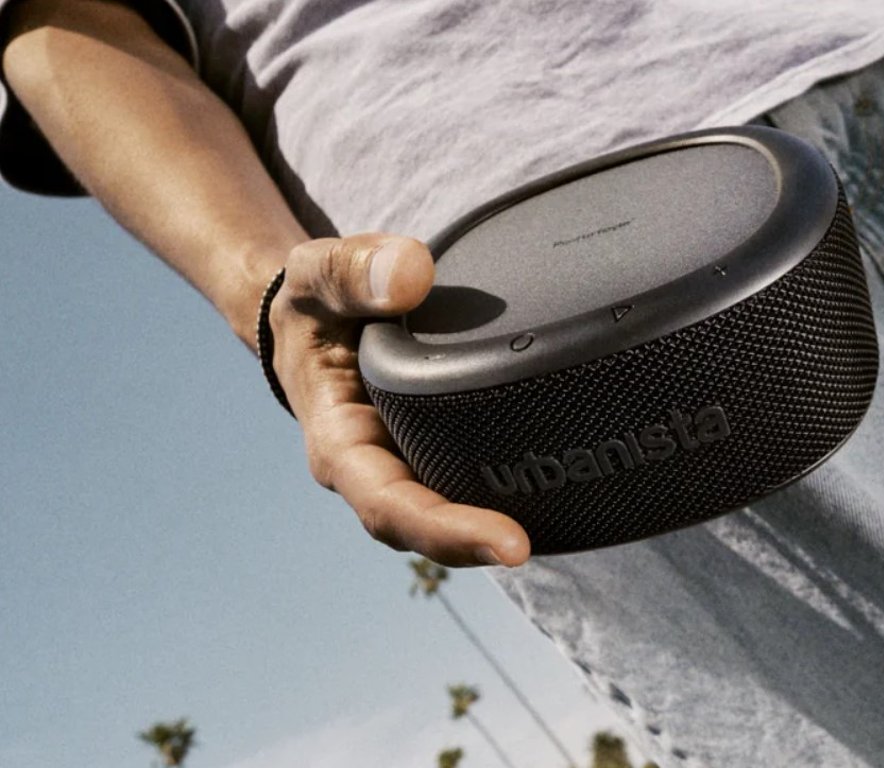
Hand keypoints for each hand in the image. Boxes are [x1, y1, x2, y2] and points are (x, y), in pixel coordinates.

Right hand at [268, 234, 531, 567]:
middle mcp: (376, 468)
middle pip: (424, 527)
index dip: (446, 531)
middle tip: (530, 547)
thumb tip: (412, 273)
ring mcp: (409, 462)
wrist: (316, 316)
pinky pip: (472, 479)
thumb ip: (350, 270)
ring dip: (499, 524)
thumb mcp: (312, 275)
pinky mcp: (437, 448)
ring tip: (567, 520)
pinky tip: (564, 484)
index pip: (389, 506)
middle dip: (474, 543)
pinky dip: (512, 487)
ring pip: (453, 511)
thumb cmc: (316, 301)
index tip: (509, 545)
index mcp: (340, 444)